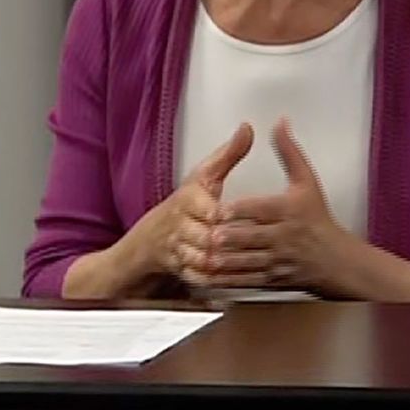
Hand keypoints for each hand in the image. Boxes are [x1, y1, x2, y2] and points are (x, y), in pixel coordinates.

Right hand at [134, 123, 252, 286]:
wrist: (155, 237)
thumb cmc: (186, 203)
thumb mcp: (205, 174)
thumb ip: (229, 154)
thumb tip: (247, 129)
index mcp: (188, 200)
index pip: (207, 208)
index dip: (223, 214)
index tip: (241, 215)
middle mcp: (181, 226)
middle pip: (206, 237)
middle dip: (228, 241)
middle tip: (255, 242)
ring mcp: (180, 250)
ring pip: (203, 260)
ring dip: (226, 263)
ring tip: (252, 261)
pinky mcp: (183, 270)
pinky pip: (201, 278)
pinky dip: (219, 280)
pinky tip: (239, 277)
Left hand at [207, 118, 353, 293]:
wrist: (335, 260)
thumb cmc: (318, 218)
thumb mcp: (307, 181)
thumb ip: (289, 151)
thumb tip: (280, 123)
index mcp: (289, 211)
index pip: (260, 210)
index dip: (239, 211)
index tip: (219, 209)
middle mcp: (283, 236)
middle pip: (251, 237)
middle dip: (228, 238)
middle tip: (206, 235)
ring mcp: (277, 260)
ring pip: (247, 261)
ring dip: (225, 260)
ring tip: (205, 256)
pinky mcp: (272, 278)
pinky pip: (247, 280)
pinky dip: (228, 279)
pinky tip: (211, 275)